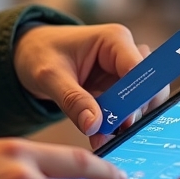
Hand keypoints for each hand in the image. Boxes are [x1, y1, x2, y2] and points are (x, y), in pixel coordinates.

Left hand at [13, 24, 169, 148]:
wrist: (30, 55)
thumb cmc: (39, 54)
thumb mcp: (50, 76)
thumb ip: (72, 99)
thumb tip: (94, 125)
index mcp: (114, 40)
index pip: (139, 69)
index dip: (137, 96)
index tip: (125, 121)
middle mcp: (125, 55)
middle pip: (149, 88)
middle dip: (134, 112)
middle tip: (113, 132)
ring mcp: (122, 75)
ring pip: (140, 104)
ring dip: (123, 123)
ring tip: (100, 138)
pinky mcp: (115, 92)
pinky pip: (124, 113)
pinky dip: (114, 126)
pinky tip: (98, 137)